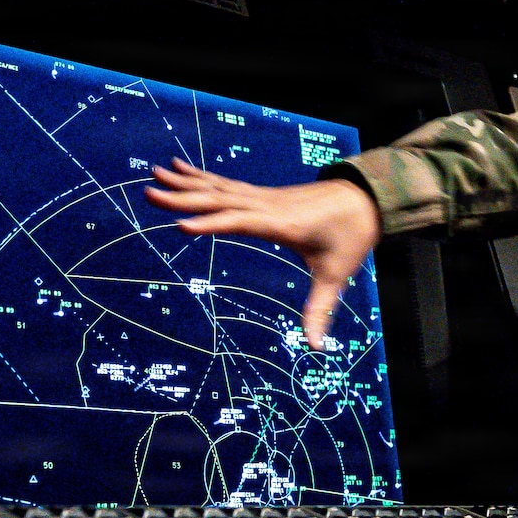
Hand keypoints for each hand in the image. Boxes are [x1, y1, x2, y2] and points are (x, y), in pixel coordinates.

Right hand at [144, 159, 381, 349]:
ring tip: (156, 172)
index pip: (240, 222)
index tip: (181, 225)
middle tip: (150, 191)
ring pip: (219, 188)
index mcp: (282, 224)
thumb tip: (316, 348)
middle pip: (220, 200)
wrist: (366, 199)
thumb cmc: (351, 237)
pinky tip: (183, 169)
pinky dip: (203, 177)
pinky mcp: (264, 195)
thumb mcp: (337, 275)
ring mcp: (264, 197)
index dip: (212, 224)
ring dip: (187, 182)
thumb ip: (321, 310)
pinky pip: (228, 185)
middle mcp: (268, 205)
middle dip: (184, 197)